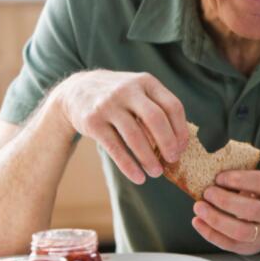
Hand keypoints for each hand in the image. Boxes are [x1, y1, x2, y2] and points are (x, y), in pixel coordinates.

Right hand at [50, 70, 188, 183]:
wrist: (76, 91)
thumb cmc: (120, 97)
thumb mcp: (140, 91)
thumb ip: (159, 108)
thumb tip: (180, 142)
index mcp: (146, 82)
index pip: (172, 106)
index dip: (180, 129)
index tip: (182, 148)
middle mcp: (128, 90)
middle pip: (155, 119)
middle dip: (168, 143)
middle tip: (173, 160)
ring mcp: (109, 105)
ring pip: (135, 136)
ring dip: (148, 158)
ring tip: (156, 172)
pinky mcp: (93, 121)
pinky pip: (115, 147)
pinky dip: (129, 166)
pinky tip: (138, 177)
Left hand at [192, 170, 259, 254]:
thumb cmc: (256, 196)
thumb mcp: (254, 182)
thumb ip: (238, 178)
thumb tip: (209, 174)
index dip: (240, 179)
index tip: (219, 177)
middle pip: (252, 210)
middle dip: (225, 200)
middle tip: (207, 192)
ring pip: (240, 231)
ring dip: (216, 219)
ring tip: (199, 207)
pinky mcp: (248, 247)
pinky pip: (228, 244)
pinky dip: (210, 233)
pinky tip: (198, 221)